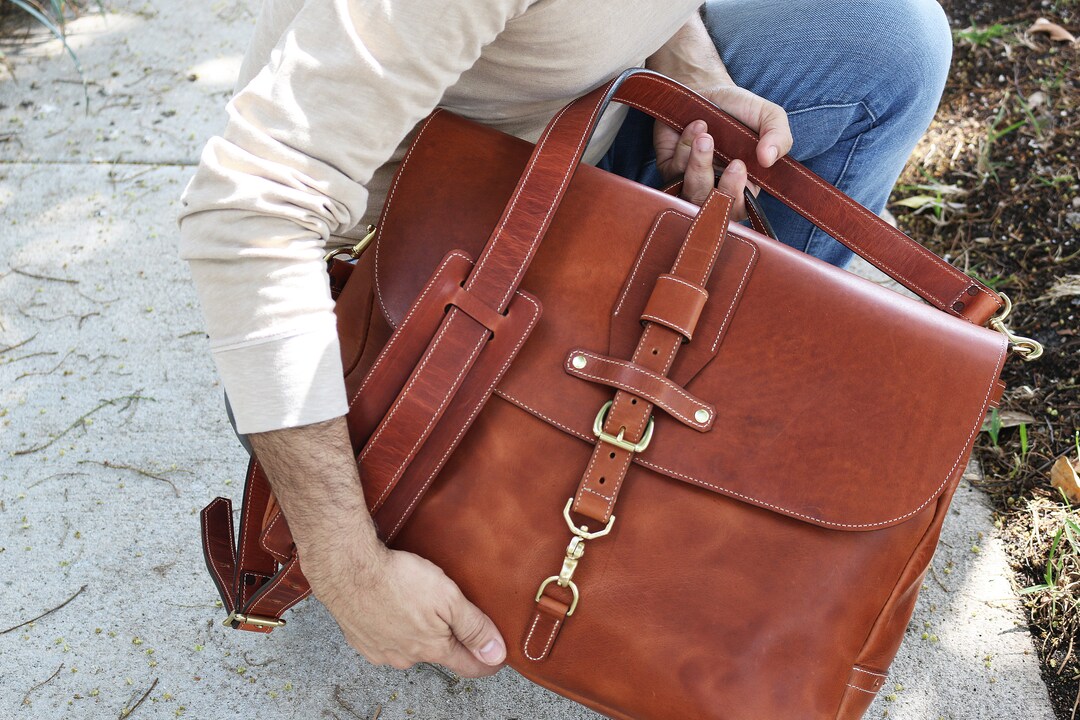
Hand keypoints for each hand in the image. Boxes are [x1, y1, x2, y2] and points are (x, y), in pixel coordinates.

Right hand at [302, 538, 506, 677]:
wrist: (349, 570)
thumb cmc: (399, 579)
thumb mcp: (449, 598)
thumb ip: (474, 627)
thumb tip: (496, 653)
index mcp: (432, 649)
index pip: (468, 666)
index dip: (486, 661)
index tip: (497, 658)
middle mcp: (407, 657)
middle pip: (438, 653)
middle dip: (449, 639)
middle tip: (454, 616)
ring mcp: (381, 651)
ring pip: (410, 646)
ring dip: (418, 632)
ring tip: (419, 606)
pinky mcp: (361, 640)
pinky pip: (385, 638)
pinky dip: (393, 627)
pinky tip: (393, 607)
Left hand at [653, 84, 791, 211]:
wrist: (705, 89)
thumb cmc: (738, 109)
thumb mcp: (768, 116)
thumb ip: (779, 136)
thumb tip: (770, 158)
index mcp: (742, 186)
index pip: (738, 209)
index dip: (737, 197)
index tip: (740, 168)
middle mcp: (714, 189)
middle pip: (712, 209)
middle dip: (721, 187)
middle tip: (731, 161)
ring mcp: (689, 182)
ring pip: (690, 193)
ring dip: (699, 166)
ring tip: (706, 137)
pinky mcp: (669, 170)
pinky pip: (673, 172)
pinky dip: (684, 148)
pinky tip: (694, 127)